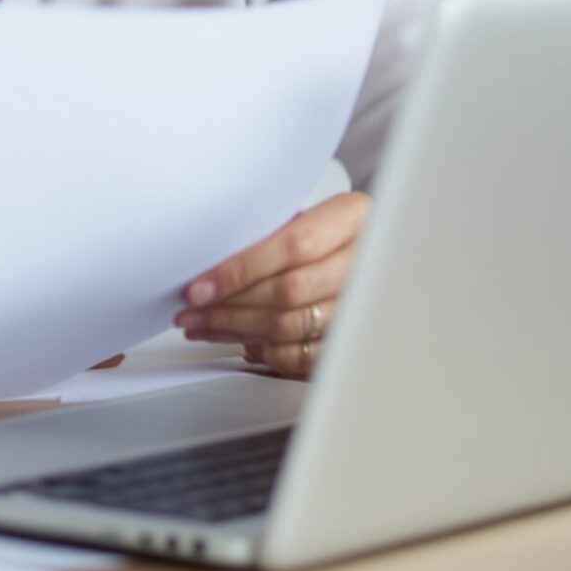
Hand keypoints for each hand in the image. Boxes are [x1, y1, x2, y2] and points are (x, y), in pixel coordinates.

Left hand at [174, 191, 366, 378]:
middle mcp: (365, 261)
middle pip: (289, 290)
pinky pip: (304, 354)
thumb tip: (210, 258)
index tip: (200, 287)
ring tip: (203, 326)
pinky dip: (266, 351)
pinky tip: (242, 340)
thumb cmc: (329, 232)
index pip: (293, 246)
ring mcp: (364, 304)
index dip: (241, 270)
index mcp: (353, 218)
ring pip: (291, 325)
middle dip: (229, 305)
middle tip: (192, 311)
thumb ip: (270, 232)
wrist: (378, 255)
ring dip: (237, 329)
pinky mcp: (355, 339)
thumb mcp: (307, 216)